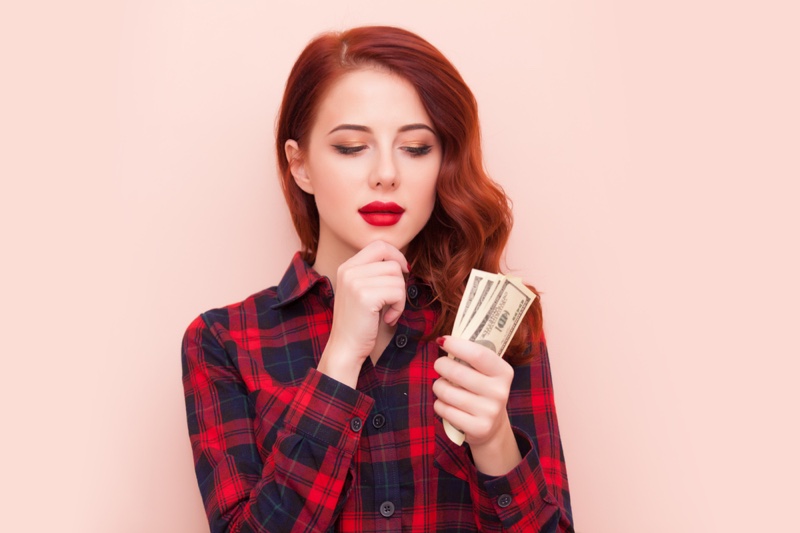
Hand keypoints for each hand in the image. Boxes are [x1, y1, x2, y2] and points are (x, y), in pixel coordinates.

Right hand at [317, 241, 408, 387]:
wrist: (345, 348)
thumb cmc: (359, 323)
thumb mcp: (362, 290)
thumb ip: (375, 273)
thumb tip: (402, 262)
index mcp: (347, 266)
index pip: (379, 245)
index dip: (396, 255)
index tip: (402, 272)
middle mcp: (348, 270)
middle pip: (391, 261)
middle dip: (400, 280)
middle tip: (395, 298)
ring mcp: (355, 282)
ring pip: (397, 277)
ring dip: (400, 298)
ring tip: (388, 312)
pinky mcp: (365, 296)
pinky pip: (398, 292)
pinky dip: (399, 308)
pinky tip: (388, 318)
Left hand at [433, 336, 521, 474]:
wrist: (493, 426)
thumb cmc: (482, 390)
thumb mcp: (486, 373)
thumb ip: (471, 357)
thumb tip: (444, 340)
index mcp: (503, 372)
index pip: (478, 354)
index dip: (457, 345)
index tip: (442, 340)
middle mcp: (499, 392)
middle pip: (457, 372)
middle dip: (441, 365)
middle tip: (439, 365)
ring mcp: (489, 412)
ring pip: (446, 392)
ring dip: (438, 386)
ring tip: (444, 387)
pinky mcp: (477, 428)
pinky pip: (444, 409)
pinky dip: (439, 405)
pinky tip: (447, 405)